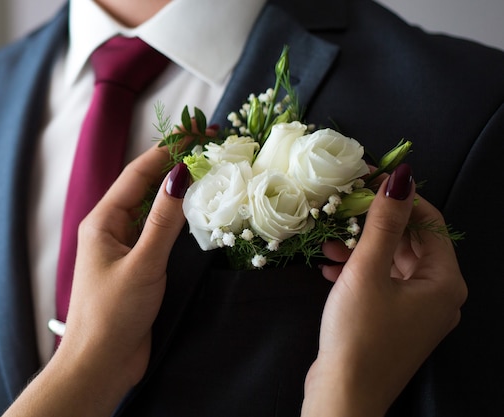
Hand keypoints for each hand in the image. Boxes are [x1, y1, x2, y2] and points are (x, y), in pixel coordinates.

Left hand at [4, 145, 189, 416]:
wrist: (101, 363)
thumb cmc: (113, 314)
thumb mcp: (142, 264)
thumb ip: (163, 220)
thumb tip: (181, 175)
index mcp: (102, 221)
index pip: (138, 173)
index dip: (167, 150)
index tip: (197, 133)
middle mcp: (112, 228)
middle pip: (145, 186)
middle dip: (175, 165)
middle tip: (209, 147)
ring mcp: (125, 246)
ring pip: (153, 208)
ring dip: (177, 190)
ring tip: (208, 171)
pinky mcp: (138, 265)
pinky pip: (158, 231)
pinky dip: (177, 217)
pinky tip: (196, 211)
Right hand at [302, 164, 466, 416]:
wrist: (344, 394)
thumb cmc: (359, 333)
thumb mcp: (368, 271)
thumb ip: (384, 223)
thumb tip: (402, 178)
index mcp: (445, 282)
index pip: (431, 223)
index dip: (402, 198)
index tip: (369, 182)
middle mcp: (439, 296)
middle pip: (411, 244)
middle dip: (375, 226)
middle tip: (343, 211)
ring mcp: (418, 312)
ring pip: (392, 264)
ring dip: (362, 250)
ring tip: (328, 245)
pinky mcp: (396, 323)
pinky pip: (383, 285)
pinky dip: (360, 273)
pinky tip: (330, 270)